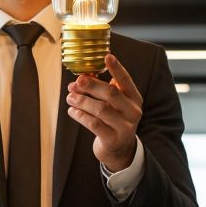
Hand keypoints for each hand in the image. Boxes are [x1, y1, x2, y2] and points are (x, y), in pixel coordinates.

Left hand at [66, 54, 142, 171]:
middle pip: (111, 94)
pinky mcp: (113, 139)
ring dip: (82, 101)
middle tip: (77, 81)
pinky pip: (94, 124)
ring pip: (100, 109)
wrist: (119, 150)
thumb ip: (103, 91)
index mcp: (134, 99)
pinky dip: (80, 115)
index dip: (117, 68)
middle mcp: (133, 112)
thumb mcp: (115, 105)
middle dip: (92, 85)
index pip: (126, 81)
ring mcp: (124, 127)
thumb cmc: (113, 120)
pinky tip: (72, 110)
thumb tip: (80, 79)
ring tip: (70, 96)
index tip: (107, 56)